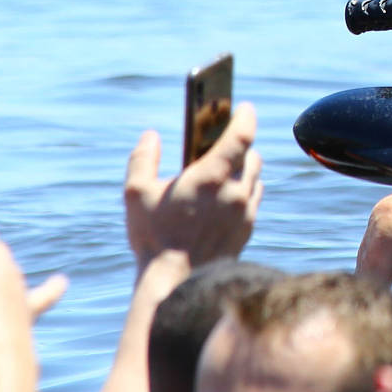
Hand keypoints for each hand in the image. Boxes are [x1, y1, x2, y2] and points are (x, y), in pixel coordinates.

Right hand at [123, 107, 262, 267]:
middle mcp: (236, 192)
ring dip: (245, 166)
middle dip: (241, 143)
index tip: (244, 107)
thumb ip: (142, 158)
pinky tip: (231, 191)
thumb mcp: (136, 194)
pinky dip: (246, 189)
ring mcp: (245, 212)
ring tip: (228, 163)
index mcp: (212, 177)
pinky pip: (254, 199)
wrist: (176, 284)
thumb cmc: (154, 237)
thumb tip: (150, 137)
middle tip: (228, 137)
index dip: (245, 117)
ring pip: (255, 177)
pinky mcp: (247, 230)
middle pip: (252, 155)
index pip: (242, 135)